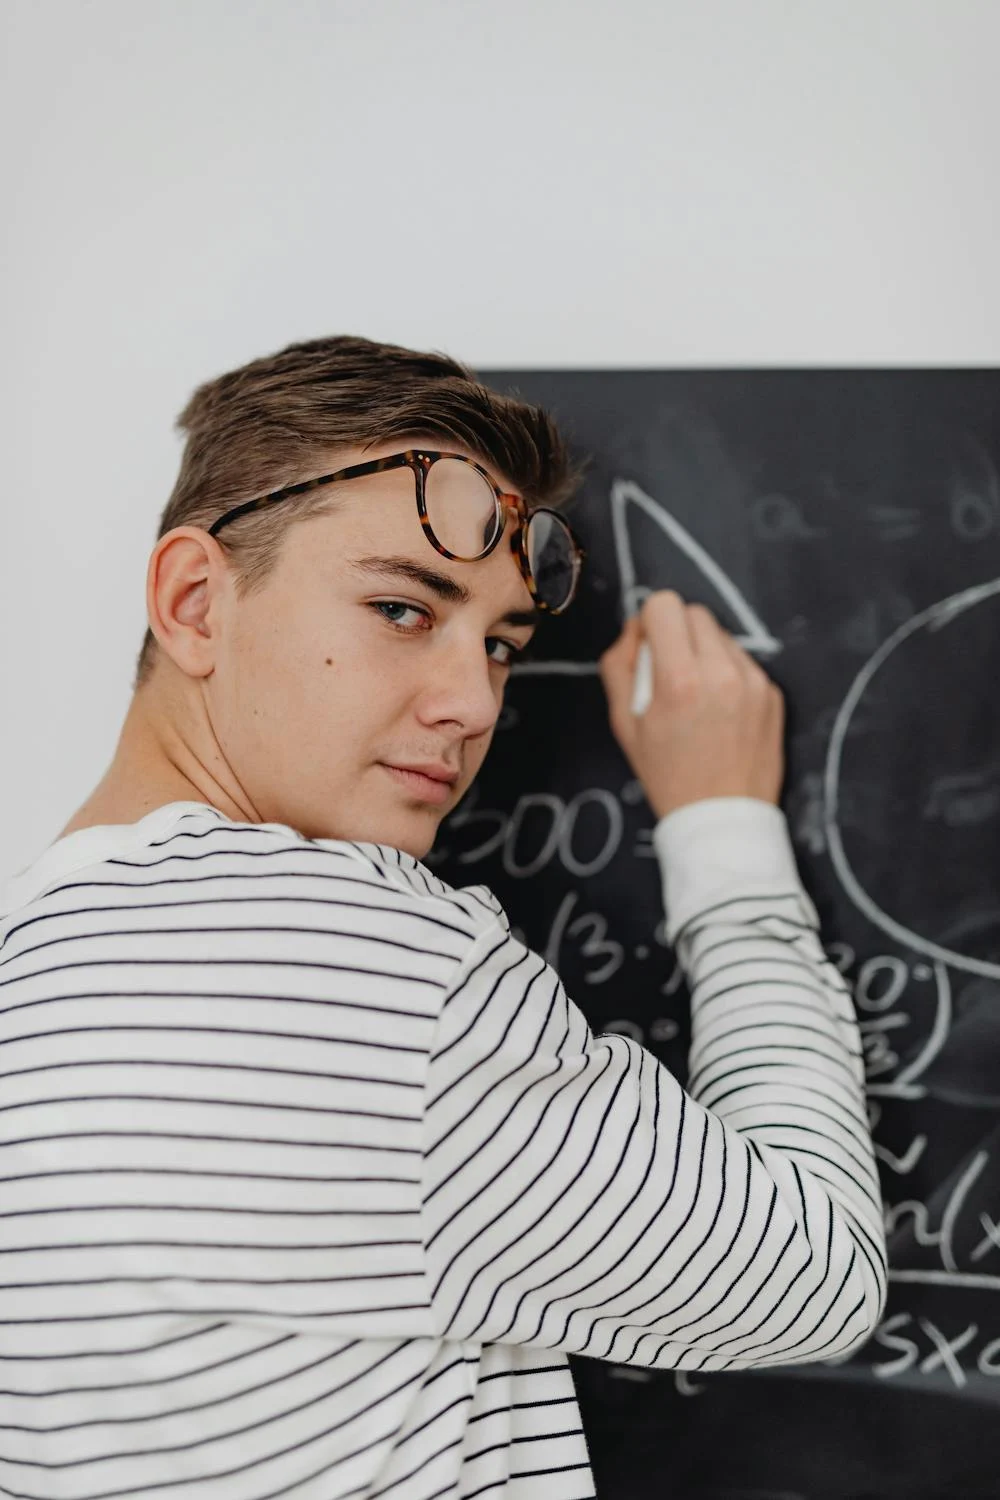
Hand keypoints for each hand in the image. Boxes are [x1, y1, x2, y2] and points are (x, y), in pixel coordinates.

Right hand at [598, 591, 784, 819]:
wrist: (722, 818)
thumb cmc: (668, 774)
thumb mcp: (624, 724)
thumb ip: (619, 666)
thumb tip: (635, 629)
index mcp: (679, 680)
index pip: (664, 605)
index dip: (649, 622)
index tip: (648, 649)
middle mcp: (720, 673)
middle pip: (694, 612)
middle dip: (676, 633)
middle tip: (669, 671)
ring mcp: (753, 681)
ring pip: (720, 634)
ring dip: (703, 651)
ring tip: (697, 695)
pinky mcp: (772, 692)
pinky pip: (742, 661)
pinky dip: (726, 673)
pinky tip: (720, 709)